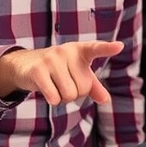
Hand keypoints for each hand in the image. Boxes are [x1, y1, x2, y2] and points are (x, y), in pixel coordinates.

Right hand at [0, 40, 123, 104]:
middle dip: (74, 94)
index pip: (96, 48)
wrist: (26, 65)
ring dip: (63, 98)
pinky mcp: (37, 70)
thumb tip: (106, 100)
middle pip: (82, 89)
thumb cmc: (58, 70)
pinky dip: (53, 100)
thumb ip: (93, 86)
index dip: (107, 48)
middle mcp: (66, 51)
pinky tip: (47, 91)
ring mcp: (51, 59)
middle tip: (63, 83)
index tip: (119, 46)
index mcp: (80, 50)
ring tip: (55, 86)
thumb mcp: (77, 74)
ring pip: (69, 95)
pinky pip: (54, 97)